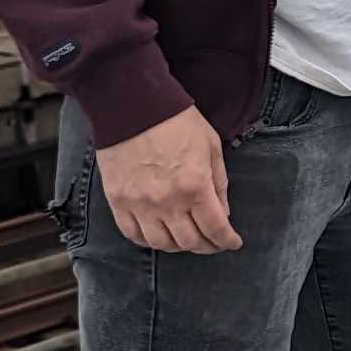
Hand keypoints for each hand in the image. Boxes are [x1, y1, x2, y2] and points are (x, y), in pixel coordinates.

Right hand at [95, 106, 239, 253]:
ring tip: (186, 239)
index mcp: (195, 186)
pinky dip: (148, 240)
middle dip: (206, 246)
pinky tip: (159, 234)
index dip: (227, 241)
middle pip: (190, 242)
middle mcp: (168, 201)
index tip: (232, 242)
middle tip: (212, 243)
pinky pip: (133, 234)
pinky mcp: (118, 201)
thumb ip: (219, 184)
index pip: (215, 228)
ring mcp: (140, 204)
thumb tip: (222, 214)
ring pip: (161, 244)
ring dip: (178, 246)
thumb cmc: (177, 121)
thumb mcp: (211, 147)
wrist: (133, 105)